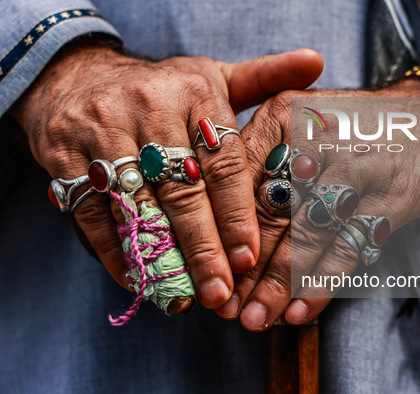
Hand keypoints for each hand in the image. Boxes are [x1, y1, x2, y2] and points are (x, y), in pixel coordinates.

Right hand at [9, 41, 322, 308]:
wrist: (78, 76)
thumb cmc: (163, 87)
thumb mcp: (213, 76)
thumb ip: (264, 78)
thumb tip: (316, 63)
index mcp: (195, 92)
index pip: (224, 160)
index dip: (237, 212)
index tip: (249, 256)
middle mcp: (149, 108)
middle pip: (182, 190)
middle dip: (204, 246)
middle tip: (220, 292)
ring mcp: (102, 130)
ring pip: (137, 205)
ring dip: (160, 256)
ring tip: (184, 295)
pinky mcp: (64, 154)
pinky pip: (91, 212)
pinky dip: (114, 250)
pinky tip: (137, 279)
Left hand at [216, 78, 419, 328]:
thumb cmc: (356, 133)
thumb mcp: (304, 133)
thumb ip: (265, 169)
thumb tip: (225, 238)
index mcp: (284, 116)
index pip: (238, 180)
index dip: (221, 231)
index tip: (209, 271)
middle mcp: (316, 137)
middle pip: (269, 211)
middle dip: (245, 266)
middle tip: (224, 307)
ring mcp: (358, 165)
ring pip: (306, 234)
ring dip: (278, 283)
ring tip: (255, 319)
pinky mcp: (393, 195)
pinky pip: (348, 247)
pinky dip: (322, 283)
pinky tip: (300, 311)